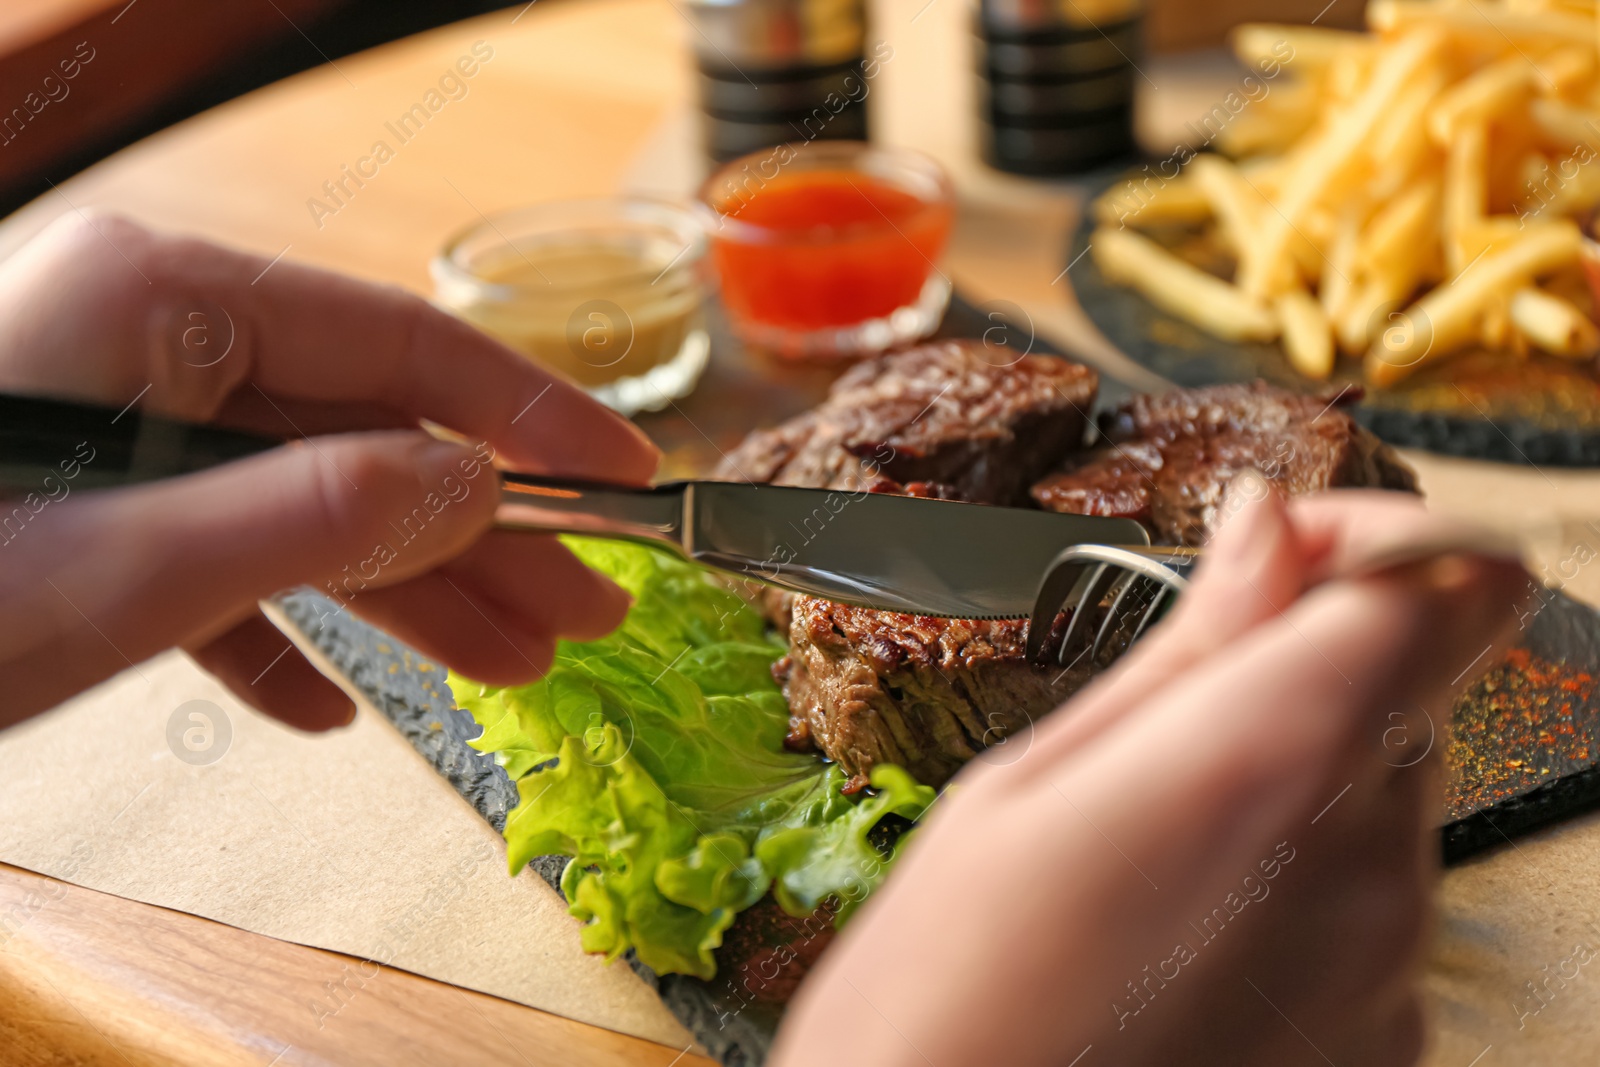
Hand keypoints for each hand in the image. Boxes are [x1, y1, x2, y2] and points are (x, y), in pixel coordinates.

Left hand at [0, 214, 657, 727]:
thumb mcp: (137, 566)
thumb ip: (324, 513)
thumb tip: (476, 482)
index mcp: (168, 303)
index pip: (399, 345)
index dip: (528, 416)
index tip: (624, 475)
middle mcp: (153, 341)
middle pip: (368, 432)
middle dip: (483, 535)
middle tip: (588, 609)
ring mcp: (120, 423)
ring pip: (306, 499)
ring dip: (404, 592)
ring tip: (508, 666)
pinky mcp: (88, 505)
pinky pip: (215, 557)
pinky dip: (275, 634)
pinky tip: (322, 703)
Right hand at [771, 481, 1526, 1066]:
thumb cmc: (935, 1005)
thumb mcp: (1027, 785)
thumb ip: (1190, 648)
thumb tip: (1269, 528)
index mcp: (1271, 762)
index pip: (1453, 580)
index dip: (1380, 538)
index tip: (1288, 554)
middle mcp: (1370, 870)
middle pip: (1410, 687)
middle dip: (1308, 671)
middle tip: (1169, 721)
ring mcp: (1390, 973)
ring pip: (1385, 799)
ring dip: (1295, 786)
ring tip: (1149, 853)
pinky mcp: (1385, 1047)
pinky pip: (1371, 910)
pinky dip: (1298, 890)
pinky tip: (1180, 935)